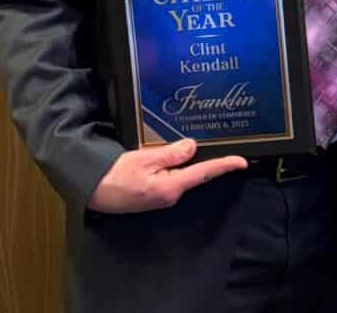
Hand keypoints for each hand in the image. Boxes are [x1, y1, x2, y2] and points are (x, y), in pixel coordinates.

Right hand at [87, 138, 247, 213]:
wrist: (94, 192)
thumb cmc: (115, 176)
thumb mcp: (144, 159)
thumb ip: (170, 154)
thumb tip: (192, 146)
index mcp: (171, 186)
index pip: (204, 173)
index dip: (225, 166)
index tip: (242, 162)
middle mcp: (171, 195)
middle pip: (196, 172)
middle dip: (205, 157)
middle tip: (215, 141)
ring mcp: (164, 196)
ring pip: (183, 173)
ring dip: (187, 160)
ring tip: (188, 144)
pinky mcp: (157, 194)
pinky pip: (173, 177)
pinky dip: (176, 165)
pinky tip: (171, 156)